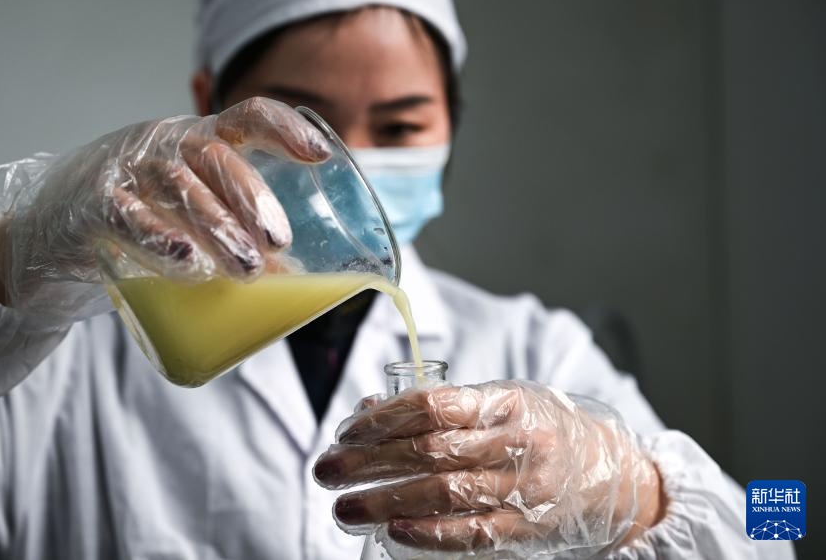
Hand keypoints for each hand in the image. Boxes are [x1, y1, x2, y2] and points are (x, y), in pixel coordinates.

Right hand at [0, 97, 329, 322]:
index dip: (284, 129)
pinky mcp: (90, 205)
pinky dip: (159, 240)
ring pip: (177, 187)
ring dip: (218, 227)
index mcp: (194, 141)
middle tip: (279, 241)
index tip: (320, 155)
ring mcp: (124, 171)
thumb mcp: (183, 213)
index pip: (245, 117)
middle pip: (214, 156)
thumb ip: (230, 234)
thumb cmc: (133, 223)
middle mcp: (162, 146)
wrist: (45, 233)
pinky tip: (186, 262)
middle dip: (252, 198)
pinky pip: (127, 217)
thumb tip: (292, 280)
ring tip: (248, 266)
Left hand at [314, 380, 663, 557]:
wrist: (608, 470)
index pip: (432, 405)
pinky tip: (393, 530)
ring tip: (345, 507)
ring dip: (387, 501)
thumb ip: (439, 406)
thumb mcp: (497, 403)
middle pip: (431, 451)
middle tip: (326, 472)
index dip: (382, 420)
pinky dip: (430, 534)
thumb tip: (369, 410)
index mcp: (505, 401)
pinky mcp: (528, 527)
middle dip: (369, 462)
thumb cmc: (537, 428)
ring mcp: (526, 487)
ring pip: (447, 494)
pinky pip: (473, 532)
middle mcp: (518, 442)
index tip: (345, 433)